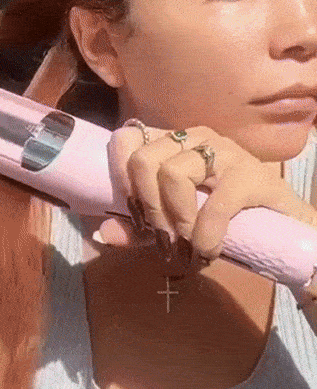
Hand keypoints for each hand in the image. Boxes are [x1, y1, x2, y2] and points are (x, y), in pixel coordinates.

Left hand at [96, 124, 316, 266]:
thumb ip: (139, 230)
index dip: (119, 176)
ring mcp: (226, 153)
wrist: (286, 230)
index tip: (133, 213)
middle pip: (143, 160)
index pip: (127, 138)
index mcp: (173, 145)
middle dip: (147, 208)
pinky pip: (214, 202)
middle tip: (164, 238)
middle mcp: (196, 139)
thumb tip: (102, 233)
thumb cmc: (225, 222)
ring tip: (188, 245)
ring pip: (171, 173)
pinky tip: (209, 250)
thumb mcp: (174, 228)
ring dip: (175, 220)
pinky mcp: (253, 175)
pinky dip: (205, 233)